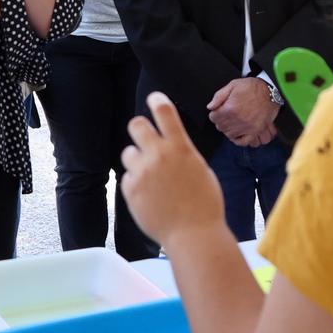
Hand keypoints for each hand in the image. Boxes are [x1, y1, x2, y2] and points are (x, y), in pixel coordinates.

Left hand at [121, 92, 226, 248]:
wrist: (192, 234)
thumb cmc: (204, 204)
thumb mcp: (200, 170)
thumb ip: (182, 154)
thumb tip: (171, 147)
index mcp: (180, 148)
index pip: (164, 112)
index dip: (157, 100)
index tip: (154, 98)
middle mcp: (158, 155)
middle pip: (136, 125)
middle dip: (139, 128)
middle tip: (144, 138)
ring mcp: (142, 172)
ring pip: (128, 153)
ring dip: (137, 161)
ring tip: (150, 178)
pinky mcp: (130, 190)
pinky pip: (128, 178)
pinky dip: (136, 185)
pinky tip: (150, 197)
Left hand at [208, 77, 279, 146]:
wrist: (270, 91)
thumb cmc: (252, 87)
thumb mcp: (233, 85)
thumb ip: (219, 96)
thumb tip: (210, 106)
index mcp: (230, 108)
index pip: (214, 117)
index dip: (215, 113)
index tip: (218, 111)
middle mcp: (237, 119)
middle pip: (221, 127)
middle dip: (221, 121)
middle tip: (226, 116)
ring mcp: (247, 127)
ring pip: (230, 135)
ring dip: (228, 129)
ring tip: (232, 122)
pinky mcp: (255, 131)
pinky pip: (243, 142)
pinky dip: (238, 140)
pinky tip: (237, 134)